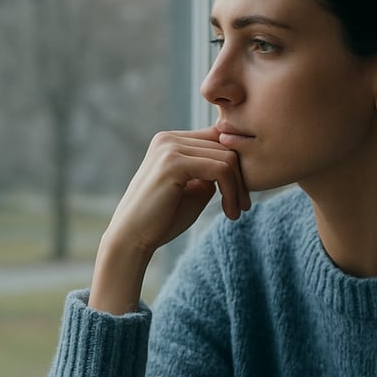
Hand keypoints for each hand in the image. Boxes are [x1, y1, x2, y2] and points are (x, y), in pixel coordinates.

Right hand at [90, 127, 250, 313]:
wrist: (132, 238)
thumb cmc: (162, 220)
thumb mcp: (194, 191)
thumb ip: (211, 174)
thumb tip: (236, 164)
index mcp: (171, 141)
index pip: (217, 139)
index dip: (236, 165)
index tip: (241, 196)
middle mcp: (169, 138)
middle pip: (225, 146)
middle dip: (241, 179)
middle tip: (244, 207)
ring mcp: (170, 147)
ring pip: (227, 158)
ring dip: (238, 188)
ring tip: (236, 213)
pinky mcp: (174, 163)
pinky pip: (220, 170)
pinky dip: (231, 192)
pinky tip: (230, 213)